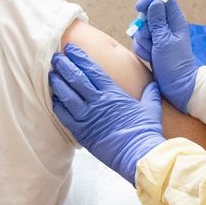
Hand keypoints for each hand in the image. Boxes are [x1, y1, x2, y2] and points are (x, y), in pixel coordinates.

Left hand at [50, 44, 163, 182]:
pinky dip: (58, 106)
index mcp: (112, 93)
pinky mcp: (82, 133)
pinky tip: (55, 99)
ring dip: (58, 83)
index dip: (79, 57)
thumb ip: (150, 93)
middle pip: (75, 78)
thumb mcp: (151, 107)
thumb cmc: (145, 131)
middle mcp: (97, 102)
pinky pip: (64, 116)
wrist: (138, 155)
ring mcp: (87, 118)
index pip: (91, 69)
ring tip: (52, 74)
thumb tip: (153, 85)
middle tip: (56, 57)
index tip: (72, 49)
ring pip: (66, 95)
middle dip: (64, 65)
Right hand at [132, 0, 197, 113]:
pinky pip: (139, 41)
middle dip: (144, 26)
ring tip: (153, 51)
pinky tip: (150, 57)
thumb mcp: (164, 41)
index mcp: (175, 20)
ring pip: (141, 29)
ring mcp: (159, 36)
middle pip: (147, 13)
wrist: (176, 85)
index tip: (140, 7)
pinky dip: (141, 49)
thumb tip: (155, 1)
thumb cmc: (175, 63)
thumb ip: (157, 21)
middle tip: (151, 37)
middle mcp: (167, 26)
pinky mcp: (152, 46)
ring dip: (143, 41)